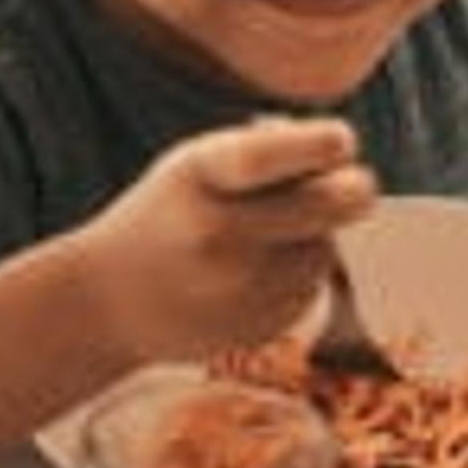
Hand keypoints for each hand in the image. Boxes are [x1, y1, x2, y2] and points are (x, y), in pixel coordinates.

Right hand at [69, 115, 376, 363]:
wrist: (109, 302)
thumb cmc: (168, 215)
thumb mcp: (194, 165)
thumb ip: (264, 150)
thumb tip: (341, 156)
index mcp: (200, 177)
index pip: (268, 157)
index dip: (316, 146)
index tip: (343, 141)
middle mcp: (218, 233)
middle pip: (327, 206)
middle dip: (355, 190)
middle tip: (358, 185)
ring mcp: (239, 287)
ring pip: (323, 250)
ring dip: (316, 237)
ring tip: (270, 236)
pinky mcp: (256, 327)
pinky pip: (308, 291)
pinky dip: (297, 277)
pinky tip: (255, 274)